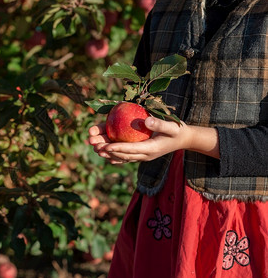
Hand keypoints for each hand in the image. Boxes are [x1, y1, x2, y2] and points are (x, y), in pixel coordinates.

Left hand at [88, 117, 218, 164]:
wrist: (183, 139)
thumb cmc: (177, 130)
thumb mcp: (172, 126)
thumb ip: (160, 124)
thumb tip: (146, 120)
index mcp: (151, 149)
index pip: (131, 150)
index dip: (117, 149)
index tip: (105, 147)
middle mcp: (144, 155)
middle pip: (122, 155)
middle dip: (107, 151)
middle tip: (94, 146)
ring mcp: (142, 155)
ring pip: (122, 156)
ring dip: (107, 153)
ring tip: (94, 147)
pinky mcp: (140, 153)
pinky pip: (125, 156)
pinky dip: (114, 154)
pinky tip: (104, 152)